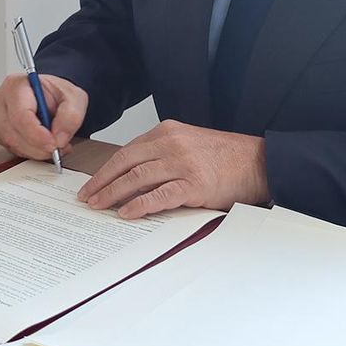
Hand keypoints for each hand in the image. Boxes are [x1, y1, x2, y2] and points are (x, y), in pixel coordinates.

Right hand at [0, 73, 87, 160]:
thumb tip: (59, 137)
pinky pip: (12, 149)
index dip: (37, 135)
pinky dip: (30, 152)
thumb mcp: (74, 97)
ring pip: (11, 144)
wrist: (50, 96)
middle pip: (13, 133)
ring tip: (53, 145)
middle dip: (38, 146)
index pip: (20, 115)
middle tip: (57, 148)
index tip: (53, 144)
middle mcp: (1, 100)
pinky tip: (42, 146)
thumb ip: (71, 115)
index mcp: (16, 85)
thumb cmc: (56, 93)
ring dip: (35, 151)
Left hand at [77, 120, 269, 217]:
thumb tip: (132, 177)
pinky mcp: (194, 184)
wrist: (259, 162)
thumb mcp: (188, 144)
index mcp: (167, 132)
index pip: (126, 151)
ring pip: (137, 178)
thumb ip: (162, 154)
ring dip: (113, 194)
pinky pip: (159, 196)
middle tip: (86, 197)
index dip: (106, 169)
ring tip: (99, 206)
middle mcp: (171, 144)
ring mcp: (182, 163)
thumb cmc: (225, 157)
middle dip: (102, 182)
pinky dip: (139, 205)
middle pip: (125, 163)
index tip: (92, 183)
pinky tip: (125, 213)